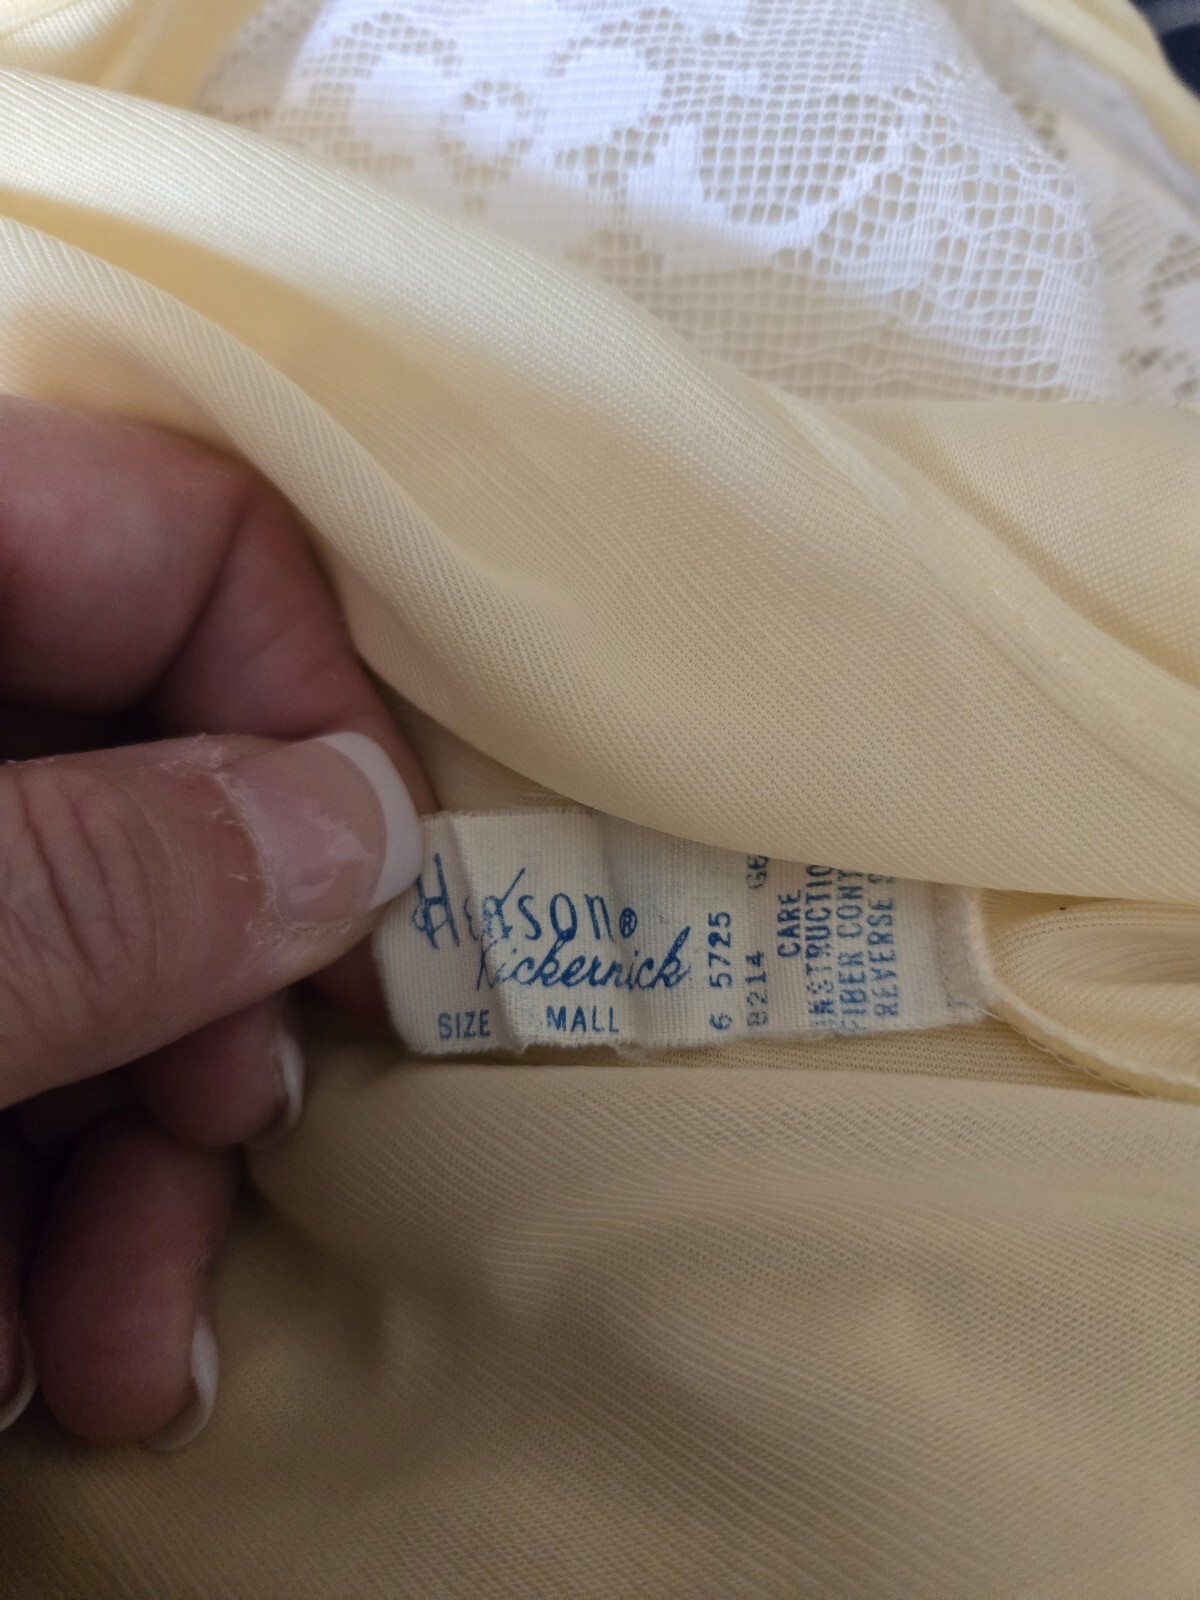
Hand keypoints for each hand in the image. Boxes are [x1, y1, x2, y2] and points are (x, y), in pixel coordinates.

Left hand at [0, 398, 429, 1447]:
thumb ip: (90, 881)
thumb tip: (351, 826)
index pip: (176, 534)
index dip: (299, 710)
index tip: (358, 914)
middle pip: (150, 787)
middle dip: (212, 1008)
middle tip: (227, 1145)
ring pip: (80, 959)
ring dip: (132, 1172)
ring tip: (122, 1346)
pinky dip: (31, 1205)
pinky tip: (24, 1342)